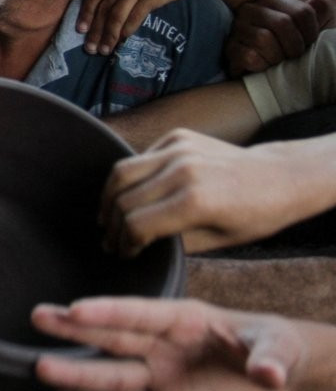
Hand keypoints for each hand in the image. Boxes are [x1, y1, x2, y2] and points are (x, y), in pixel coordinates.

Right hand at [33, 297, 302, 390]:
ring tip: (41, 371)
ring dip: (77, 374)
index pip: (141, 313)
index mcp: (184, 320)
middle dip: (75, 330)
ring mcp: (157, 375)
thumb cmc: (271, 348)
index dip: (109, 311)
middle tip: (39, 317)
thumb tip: (267, 374)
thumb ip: (268, 358)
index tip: (75, 308)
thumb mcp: (277, 347)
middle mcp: (161, 346)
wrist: (272, 371)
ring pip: (111, 375)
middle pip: (113, 338)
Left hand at [78, 0, 210, 54]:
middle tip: (88, 48)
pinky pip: (134, 18)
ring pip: (116, 16)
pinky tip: (120, 40)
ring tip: (102, 50)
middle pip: (103, 8)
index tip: (80, 29)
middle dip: (94, 30)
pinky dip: (126, 31)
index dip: (85, 13)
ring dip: (108, 36)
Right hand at [100, 129, 314, 255]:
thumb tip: (141, 243)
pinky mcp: (178, 136)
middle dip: (112, 226)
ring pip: (121, 173)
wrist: (281, 176)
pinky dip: (130, 178)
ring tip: (109, 216)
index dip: (124, 244)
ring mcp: (179, 149)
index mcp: (195, 202)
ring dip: (109, 198)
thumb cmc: (256, 215)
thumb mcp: (218, 240)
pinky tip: (134, 193)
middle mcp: (183, 171)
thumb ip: (175, 241)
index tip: (125, 254)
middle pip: (123, 200)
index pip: (136, 225)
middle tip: (112, 240)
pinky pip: (140, 157)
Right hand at [225, 0, 332, 76]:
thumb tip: (318, 1)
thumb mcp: (308, 28)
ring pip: (264, 39)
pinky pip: (250, 57)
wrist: (267, 71)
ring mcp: (236, 28)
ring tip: (278, 62)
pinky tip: (264, 68)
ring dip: (278, 58)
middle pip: (282, 23)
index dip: (311, 33)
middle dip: (294, 46)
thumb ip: (317, 14)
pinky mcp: (229, 48)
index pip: (302, 12)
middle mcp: (250, 9)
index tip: (308, 43)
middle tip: (293, 56)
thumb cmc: (289, 47)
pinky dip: (263, 66)